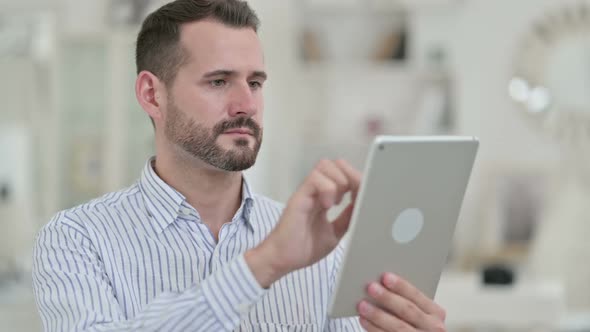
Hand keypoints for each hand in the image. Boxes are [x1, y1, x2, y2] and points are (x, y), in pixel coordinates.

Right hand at [245, 159, 360, 286]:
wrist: (283, 260)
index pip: (342, 174)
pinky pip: (315, 179)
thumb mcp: (335, 232)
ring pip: (325, 165)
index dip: (356, 179)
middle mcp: (315, 191)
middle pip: (334, 164)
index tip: (365, 192)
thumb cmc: (303, 248)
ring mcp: (307, 192)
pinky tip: (327, 206)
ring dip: (338, 181)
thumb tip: (362, 204)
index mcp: (324, 198)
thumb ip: (347, 217)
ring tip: (337, 201)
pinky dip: (327, 189)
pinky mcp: (299, 197)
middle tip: (352, 195)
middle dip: (349, 175)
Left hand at [357, 273, 445, 331]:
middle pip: (407, 310)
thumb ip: (407, 300)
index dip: (401, 286)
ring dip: (378, 315)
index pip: (417, 296)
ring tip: (362, 305)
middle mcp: (432, 327)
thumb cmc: (416, 324)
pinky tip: (364, 321)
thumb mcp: (420, 312)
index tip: (385, 277)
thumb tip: (382, 283)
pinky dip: (374, 328)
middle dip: (388, 298)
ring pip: (398, 326)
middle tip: (371, 288)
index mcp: (435, 312)